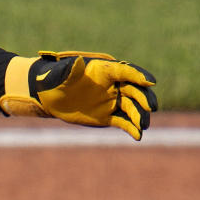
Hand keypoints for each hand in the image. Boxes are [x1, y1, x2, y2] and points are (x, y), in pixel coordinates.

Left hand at [0, 51, 157, 140]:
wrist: (49, 96)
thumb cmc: (54, 79)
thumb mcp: (59, 75)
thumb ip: (69, 70)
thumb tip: (77, 63)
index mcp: (105, 71)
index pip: (126, 71)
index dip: (139, 76)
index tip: (150, 82)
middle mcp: (113, 85)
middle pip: (135, 90)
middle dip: (145, 98)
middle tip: (150, 107)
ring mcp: (112, 101)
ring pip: (132, 108)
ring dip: (140, 116)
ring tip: (143, 125)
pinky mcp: (108, 116)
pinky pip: (124, 122)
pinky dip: (131, 128)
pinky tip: (138, 136)